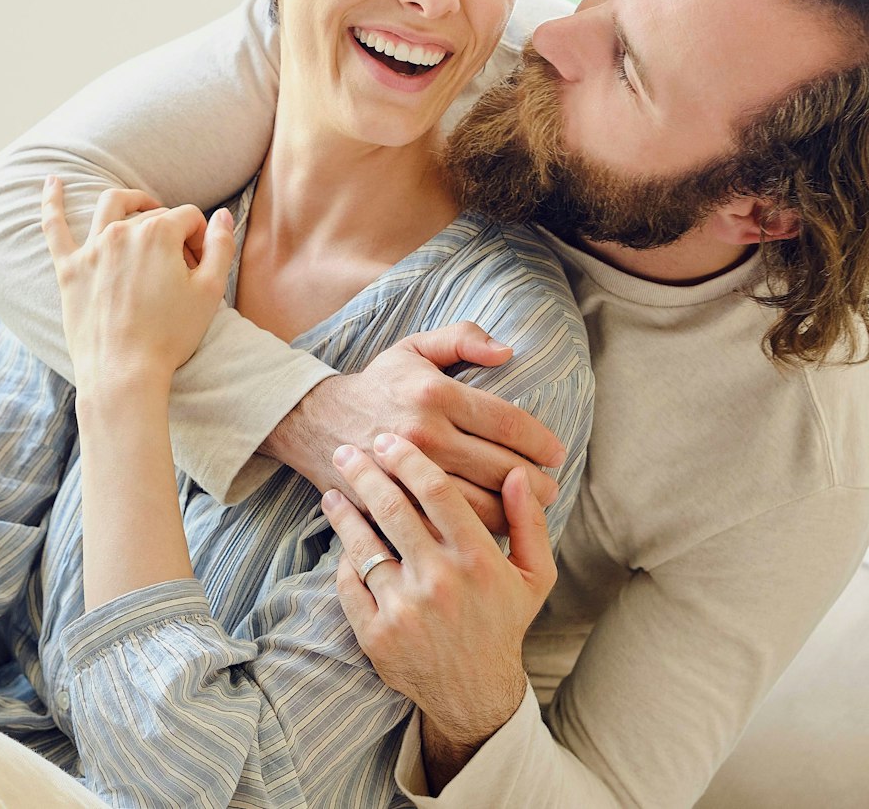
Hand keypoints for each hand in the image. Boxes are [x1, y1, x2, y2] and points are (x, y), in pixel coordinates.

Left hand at [40, 179, 234, 401]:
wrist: (123, 373)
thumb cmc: (169, 335)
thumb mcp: (210, 291)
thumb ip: (220, 246)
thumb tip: (221, 215)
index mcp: (158, 233)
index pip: (188, 218)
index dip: (201, 239)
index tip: (201, 266)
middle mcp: (121, 232)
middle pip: (154, 216)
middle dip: (173, 234)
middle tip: (181, 270)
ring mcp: (91, 248)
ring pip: (111, 206)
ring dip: (130, 200)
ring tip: (141, 206)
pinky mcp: (69, 269)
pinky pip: (54, 227)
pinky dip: (51, 201)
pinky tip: (51, 181)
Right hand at [264, 322, 564, 534]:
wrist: (313, 421)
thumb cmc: (376, 385)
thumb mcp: (414, 347)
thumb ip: (463, 338)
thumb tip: (508, 351)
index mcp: (436, 393)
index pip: (507, 422)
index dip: (540, 441)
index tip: (556, 453)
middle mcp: (425, 433)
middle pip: (500, 468)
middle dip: (536, 483)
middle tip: (551, 488)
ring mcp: (408, 474)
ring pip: (480, 504)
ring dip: (514, 512)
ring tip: (530, 510)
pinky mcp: (393, 502)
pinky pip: (446, 525)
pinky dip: (476, 530)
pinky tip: (492, 527)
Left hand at [323, 434, 556, 789]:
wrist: (474, 691)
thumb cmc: (503, 622)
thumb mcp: (534, 576)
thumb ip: (528, 521)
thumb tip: (515, 471)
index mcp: (479, 561)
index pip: (438, 491)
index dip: (409, 459)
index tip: (388, 440)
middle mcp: (441, 582)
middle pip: (393, 508)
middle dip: (365, 472)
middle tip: (347, 450)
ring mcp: (405, 609)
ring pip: (364, 542)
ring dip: (344, 510)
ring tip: (334, 489)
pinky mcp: (377, 633)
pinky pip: (350, 581)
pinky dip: (344, 555)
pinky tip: (341, 538)